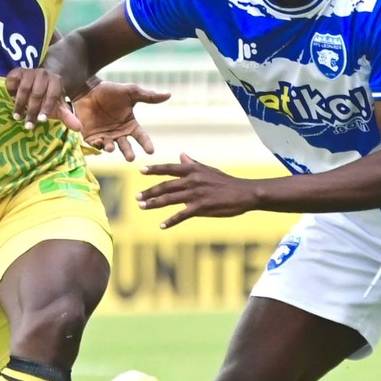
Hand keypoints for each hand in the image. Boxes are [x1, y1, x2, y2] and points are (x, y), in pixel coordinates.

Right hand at [5, 66, 77, 131]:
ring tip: (17, 117)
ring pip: (24, 89)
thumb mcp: (57, 107)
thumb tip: (79, 128)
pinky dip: (11, 91)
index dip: (47, 108)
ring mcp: (29, 72)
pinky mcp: (17, 71)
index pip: (53, 95)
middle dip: (32, 111)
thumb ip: (67, 117)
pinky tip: (9, 100)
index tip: (41, 120)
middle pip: (37, 94)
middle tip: (28, 125)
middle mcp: (43, 74)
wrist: (36, 82)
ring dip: (20, 104)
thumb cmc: (47, 98)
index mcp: (56, 81)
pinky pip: (13, 81)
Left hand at [73, 81, 169, 161]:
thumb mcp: (131, 92)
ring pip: (110, 146)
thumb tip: (168, 94)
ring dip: (111, 148)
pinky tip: (99, 142)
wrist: (88, 88)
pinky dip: (97, 145)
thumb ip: (148, 96)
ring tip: (111, 147)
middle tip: (131, 158)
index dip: (146, 144)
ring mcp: (105, 136)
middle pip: (126, 147)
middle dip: (128, 153)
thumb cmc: (111, 90)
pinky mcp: (91, 136)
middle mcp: (119, 133)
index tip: (150, 151)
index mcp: (130, 125)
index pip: (141, 137)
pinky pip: (95, 144)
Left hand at [138, 154, 261, 228]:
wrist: (244, 193)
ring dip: (154, 203)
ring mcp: (196, 194)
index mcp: (193, 170)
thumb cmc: (226, 182)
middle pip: (165, 185)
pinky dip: (171, 221)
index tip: (141, 170)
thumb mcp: (208, 169)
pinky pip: (181, 215)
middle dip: (149, 192)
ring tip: (142, 207)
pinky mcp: (201, 207)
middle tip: (137, 197)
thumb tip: (181, 154)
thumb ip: (193, 164)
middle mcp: (192, 180)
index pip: (169, 168)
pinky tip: (162, 225)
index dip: (154, 169)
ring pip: (169, 199)